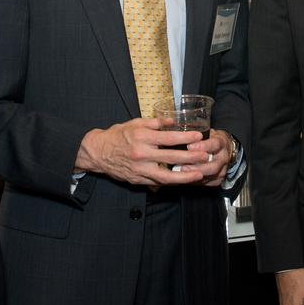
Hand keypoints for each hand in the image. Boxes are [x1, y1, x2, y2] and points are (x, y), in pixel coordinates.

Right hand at [74, 118, 206, 186]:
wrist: (98, 152)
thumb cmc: (118, 135)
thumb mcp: (135, 123)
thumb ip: (155, 122)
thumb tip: (173, 121)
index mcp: (142, 138)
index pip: (168, 138)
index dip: (185, 138)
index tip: (198, 137)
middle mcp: (142, 155)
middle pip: (170, 158)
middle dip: (190, 158)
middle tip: (205, 156)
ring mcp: (140, 169)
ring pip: (166, 176)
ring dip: (184, 176)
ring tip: (199, 174)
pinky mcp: (138, 180)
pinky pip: (158, 183)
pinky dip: (172, 182)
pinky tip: (183, 180)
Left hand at [183, 128, 234, 186]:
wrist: (222, 149)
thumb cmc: (210, 139)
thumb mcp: (205, 133)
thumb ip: (194, 135)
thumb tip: (178, 136)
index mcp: (221, 142)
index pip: (214, 144)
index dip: (202, 146)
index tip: (189, 146)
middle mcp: (224, 157)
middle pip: (213, 165)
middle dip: (197, 167)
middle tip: (182, 167)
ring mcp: (223, 169)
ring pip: (211, 175)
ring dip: (196, 176)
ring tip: (182, 174)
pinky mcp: (219, 179)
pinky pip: (208, 182)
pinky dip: (196, 181)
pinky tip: (186, 179)